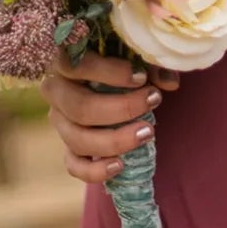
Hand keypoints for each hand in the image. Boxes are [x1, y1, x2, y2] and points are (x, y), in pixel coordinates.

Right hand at [39, 46, 180, 186]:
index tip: (141, 77)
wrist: (112, 83)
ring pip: (77, 139)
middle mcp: (56, 93)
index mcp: (65, 61)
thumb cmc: (122, 62)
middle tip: (154, 100)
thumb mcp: (134, 57)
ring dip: (115, 140)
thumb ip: (151, 65)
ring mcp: (60, 123)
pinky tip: (121, 164)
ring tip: (148, 132)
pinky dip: (95, 170)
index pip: (76, 66)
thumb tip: (170, 83)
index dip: (109, 73)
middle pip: (79, 107)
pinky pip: (74, 165)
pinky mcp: (68, 147)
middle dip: (121, 108)